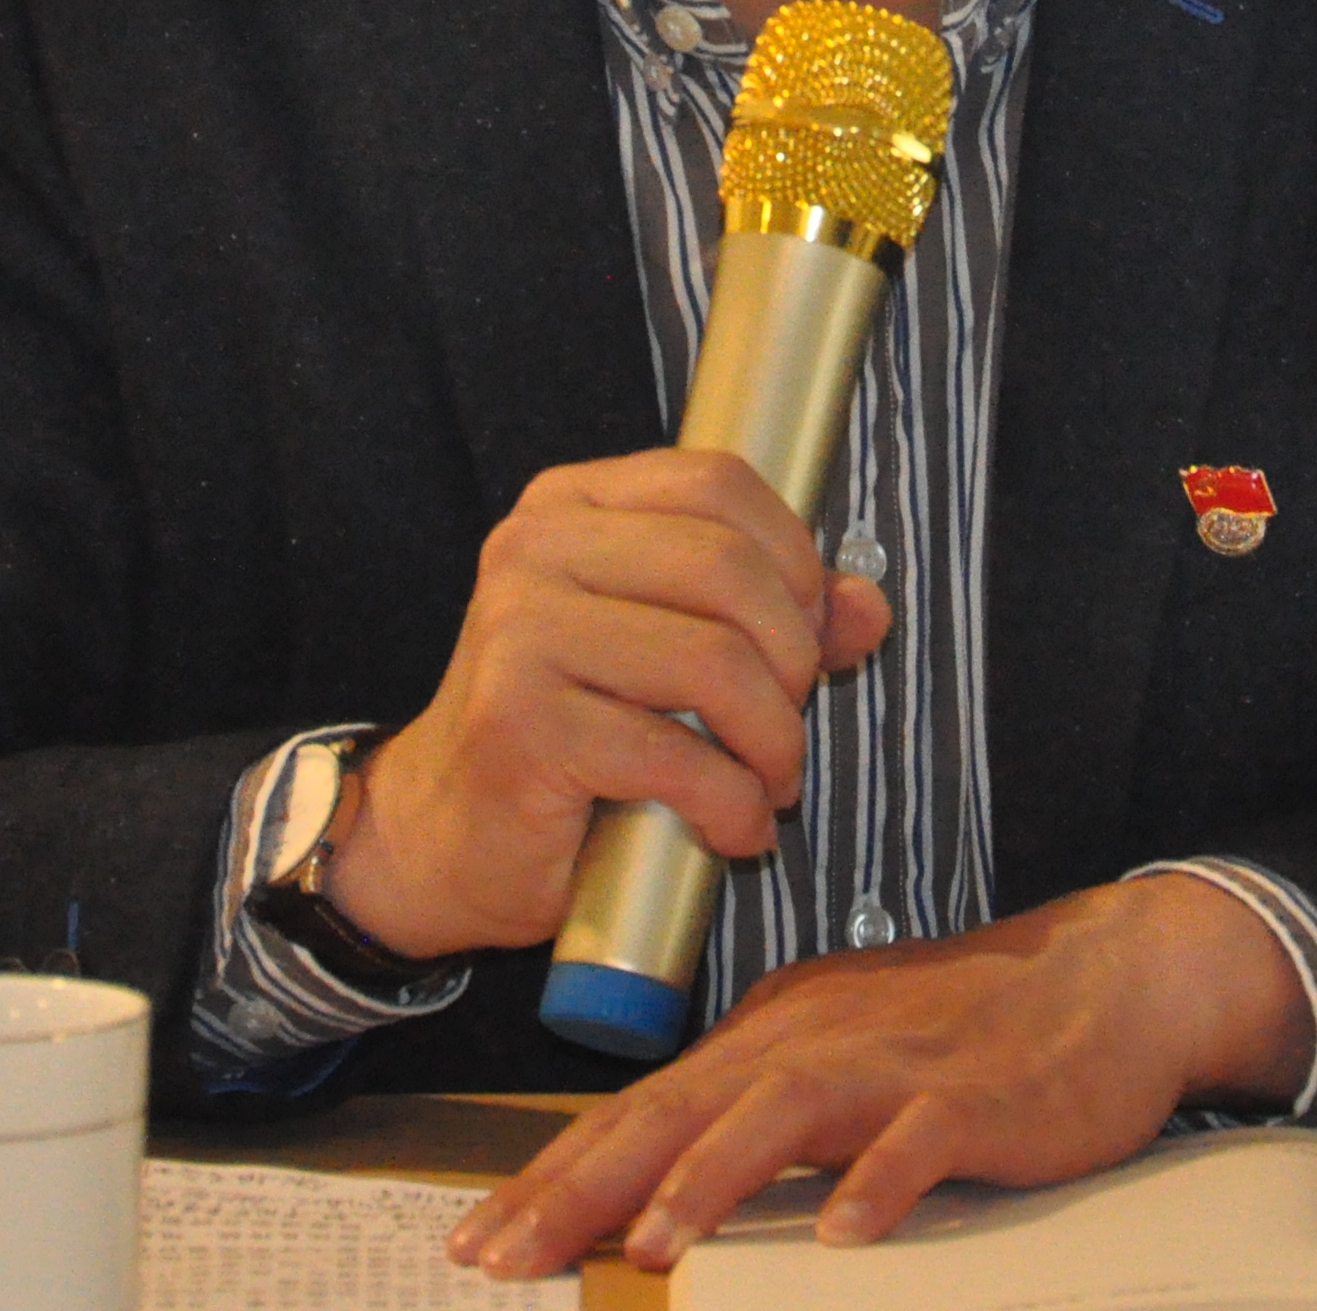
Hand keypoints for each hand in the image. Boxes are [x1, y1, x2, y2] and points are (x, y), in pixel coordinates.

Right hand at [327, 447, 891, 965]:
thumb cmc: (569, 736)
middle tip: (786, 727)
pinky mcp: (521, 722)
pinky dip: (733, 806)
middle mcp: (535, 550)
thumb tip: (870, 605)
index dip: (792, 559)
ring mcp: (520, 631)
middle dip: (791, 660)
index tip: (805, 634)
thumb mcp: (670, 655)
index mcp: (570, 505)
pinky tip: (735, 829)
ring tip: (768, 784)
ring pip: (714, 663)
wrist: (446, 834)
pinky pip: (676, 755)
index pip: (718, 483)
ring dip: (773, 742)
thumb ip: (770, 619)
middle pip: (727, 568)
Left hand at [447, 871, 1313, 1279]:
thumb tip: (667, 1168)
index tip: (483, 1241)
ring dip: (711, 1178)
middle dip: (586, 1184)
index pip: (642, 1108)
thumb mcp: (842, 1056)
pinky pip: (919, 1139)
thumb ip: (760, 1104)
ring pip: (781, 1113)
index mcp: (773, 1034)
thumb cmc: (970, 1030)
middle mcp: (814, 1038)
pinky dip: (879, 1182)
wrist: (1108, 977)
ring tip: (652, 1241)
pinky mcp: (974, 1094)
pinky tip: (844, 1230)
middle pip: (680, 1107)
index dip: (557, 1175)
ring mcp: (894, 1063)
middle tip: (509, 1254)